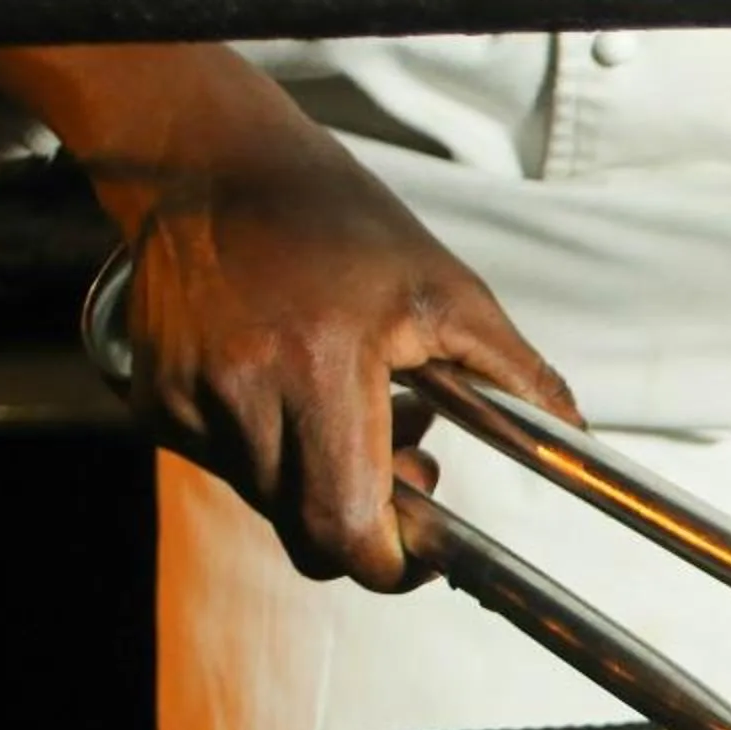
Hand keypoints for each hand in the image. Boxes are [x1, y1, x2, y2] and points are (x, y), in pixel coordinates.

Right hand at [0, 45, 576, 591]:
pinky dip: (276, 455)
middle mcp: (240, 395)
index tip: (427, 550)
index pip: (345, 528)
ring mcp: (187, 404)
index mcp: (317, 368)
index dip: (393, 563)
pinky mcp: (155, 405)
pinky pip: (230, 470)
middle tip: (410, 465)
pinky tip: (297, 392)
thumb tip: (575, 442)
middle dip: (368, 524)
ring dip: (324, 484)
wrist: (208, 167)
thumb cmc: (336, 222)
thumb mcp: (447, 290)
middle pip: (310, 536)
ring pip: (272, 507)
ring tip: (356, 407)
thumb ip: (517, 376)